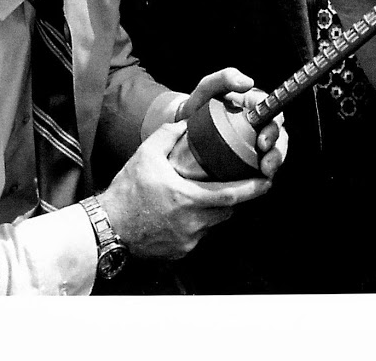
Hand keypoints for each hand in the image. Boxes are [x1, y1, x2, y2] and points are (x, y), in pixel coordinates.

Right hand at [98, 121, 269, 259]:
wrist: (108, 227)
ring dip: (214, 209)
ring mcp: (188, 239)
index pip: (231, 193)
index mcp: (188, 197)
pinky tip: (181, 213)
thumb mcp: (145, 155)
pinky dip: (197, 223)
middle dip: (234, 196)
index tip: (267, 180)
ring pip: (214, 223)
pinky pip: (199, 235)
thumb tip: (187, 124)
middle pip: (227, 209)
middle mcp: (193, 221)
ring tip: (201, 196)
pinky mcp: (181, 250)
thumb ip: (168, 135)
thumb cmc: (126, 193)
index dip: (253, 188)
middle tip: (234, 184)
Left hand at [169, 74, 287, 180]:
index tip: (263, 142)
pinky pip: (261, 165)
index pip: (274, 114)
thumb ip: (225, 78)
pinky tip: (259, 180)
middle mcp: (259, 122)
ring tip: (265, 172)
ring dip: (275, 163)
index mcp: (254, 104)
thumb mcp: (207, 87)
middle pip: (279, 136)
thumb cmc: (197, 103)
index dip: (274, 128)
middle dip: (278, 151)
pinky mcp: (247, 156)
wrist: (181, 125)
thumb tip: (248, 82)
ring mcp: (254, 140)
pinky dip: (263, 173)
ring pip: (274, 151)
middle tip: (267, 163)